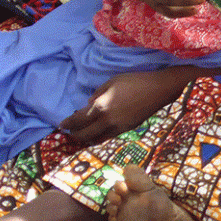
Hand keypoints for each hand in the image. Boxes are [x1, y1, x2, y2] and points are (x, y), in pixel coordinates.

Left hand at [58, 68, 191, 145]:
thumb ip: (97, 94)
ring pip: (95, 139)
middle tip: (69, 131)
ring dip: (85, 138)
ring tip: (81, 134)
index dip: (67, 123)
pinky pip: (107, 138)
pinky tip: (97, 134)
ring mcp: (117, 128)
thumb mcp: (112, 81)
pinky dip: (98, 138)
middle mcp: (106, 121)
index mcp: (101, 106)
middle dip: (74, 134)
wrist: (159, 90)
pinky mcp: (126, 130)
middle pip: (84, 134)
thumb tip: (88, 105)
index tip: (61, 125)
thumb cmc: (135, 81)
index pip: (78, 120)